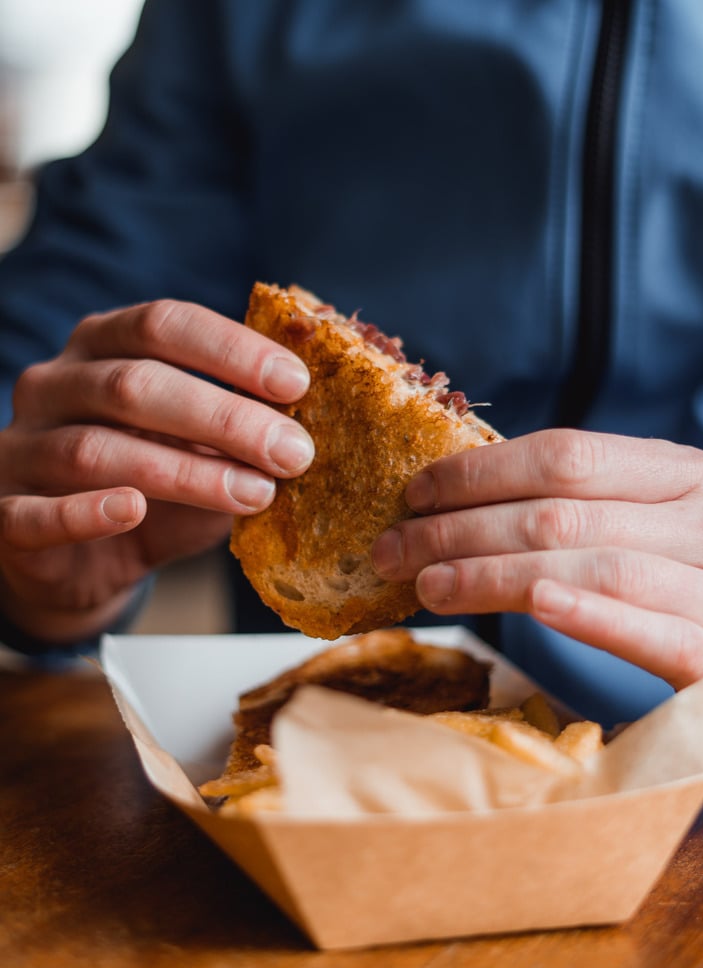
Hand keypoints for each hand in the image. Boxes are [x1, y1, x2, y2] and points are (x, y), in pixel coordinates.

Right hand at [0, 300, 313, 644]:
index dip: (231, 350)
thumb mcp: (203, 445)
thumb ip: (243, 422)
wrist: (80, 558)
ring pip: (98, 449)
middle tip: (294, 452)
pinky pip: (37, 512)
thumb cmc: (156, 487)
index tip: (297, 383)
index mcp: (104, 345)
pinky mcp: (4, 511)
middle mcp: (56, 383)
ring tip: (255, 494)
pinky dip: (86, 511)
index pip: (163, 324)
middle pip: (136, 384)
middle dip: (224, 417)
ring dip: (186, 472)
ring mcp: (22, 445)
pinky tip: (132, 511)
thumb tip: (322, 408)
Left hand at [372, 429, 702, 767]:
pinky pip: (659, 633)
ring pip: (595, 567)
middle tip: (391, 547)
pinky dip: (592, 616)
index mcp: (685, 476)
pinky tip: (531, 606)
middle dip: (461, 527)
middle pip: (562, 512)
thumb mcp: (671, 526)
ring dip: (495, 574)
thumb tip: (472, 500)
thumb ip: (592, 508)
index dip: (480, 471)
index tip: (414, 492)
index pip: (565, 455)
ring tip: (426, 584)